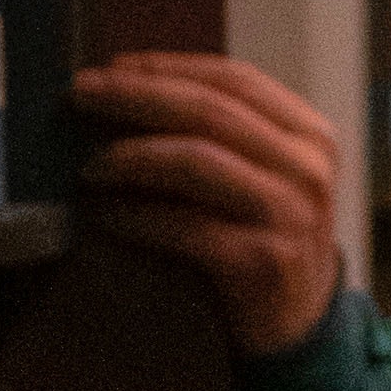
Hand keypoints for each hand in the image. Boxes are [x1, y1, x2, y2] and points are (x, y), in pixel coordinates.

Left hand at [70, 50, 344, 359]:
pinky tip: (107, 214)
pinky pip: (184, 226)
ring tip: (90, 165)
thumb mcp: (264, 175)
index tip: (111, 67)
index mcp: (310, 135)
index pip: (234, 79)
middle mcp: (307, 169)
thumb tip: (128, 91)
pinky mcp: (262, 261)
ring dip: (131, 156)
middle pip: (210, 111)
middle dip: (136, 96)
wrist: (302, 324)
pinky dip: (137, 216)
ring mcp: (290, 215)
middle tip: (81, 94)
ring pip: (196, 161)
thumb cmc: (265, 238)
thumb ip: (223, 134)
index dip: (168, 66)